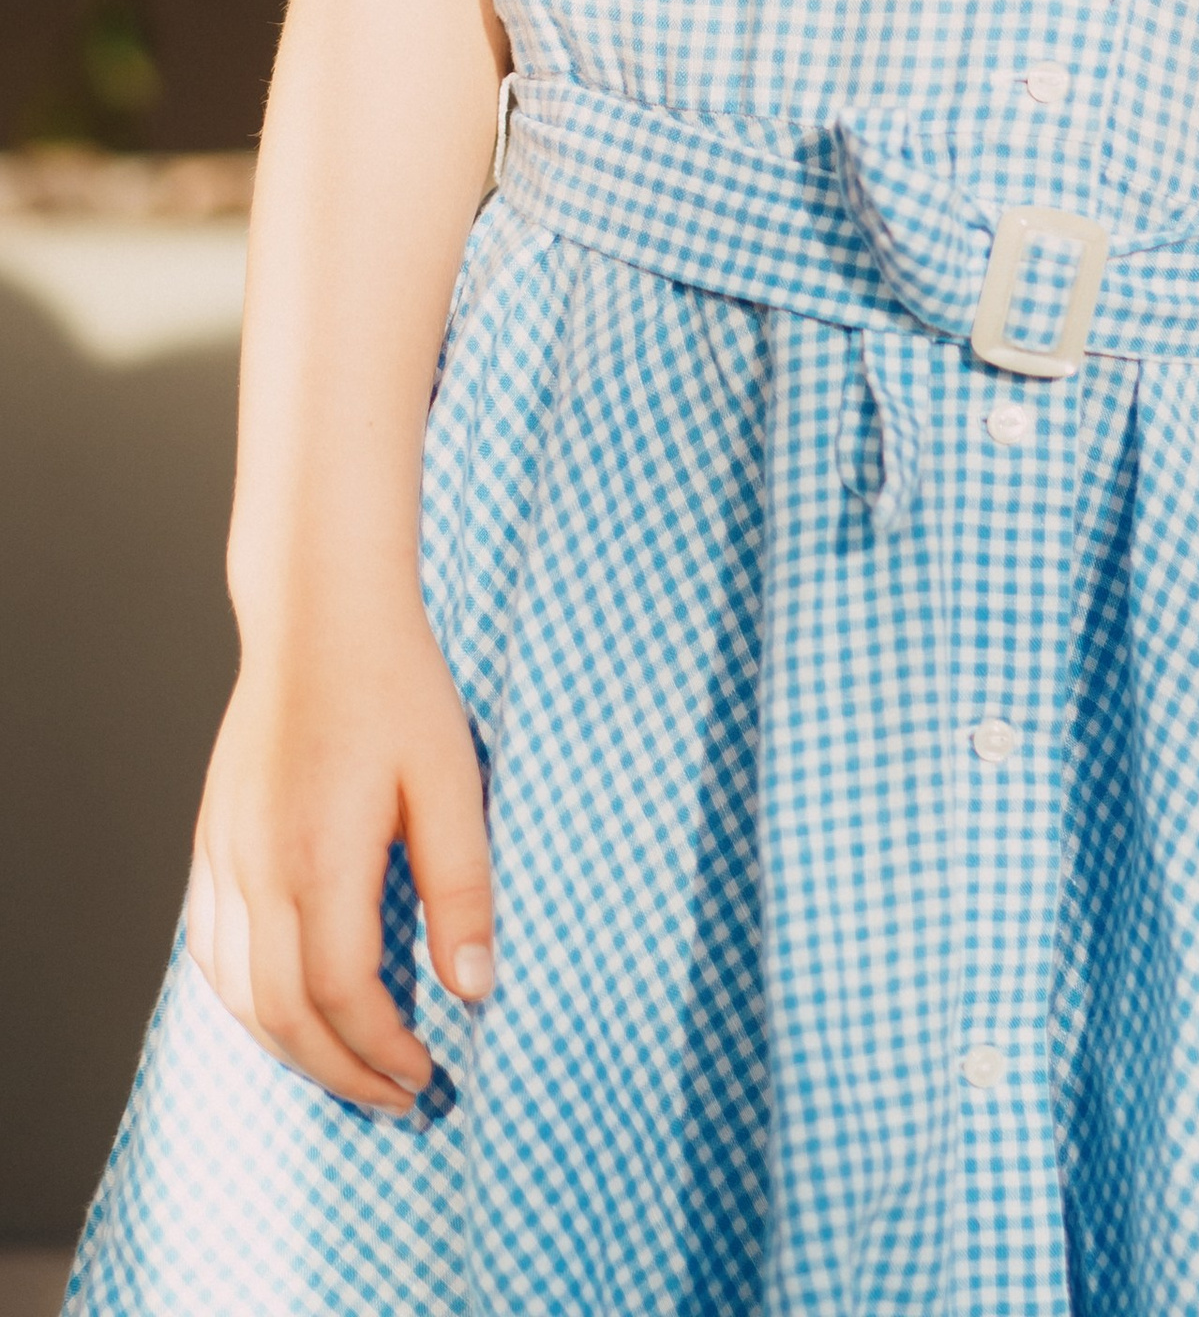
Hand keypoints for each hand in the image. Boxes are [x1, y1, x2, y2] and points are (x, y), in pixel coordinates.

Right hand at [186, 592, 493, 1112]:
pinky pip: (212, 951)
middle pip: (282, 1013)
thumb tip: (473, 988)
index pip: (339, 994)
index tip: (428, 1071)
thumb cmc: (398, 688)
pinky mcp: (212, 841)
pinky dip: (246, 1002)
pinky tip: (287, 1011)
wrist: (321, 616)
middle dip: (340, 1071)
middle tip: (398, 1095)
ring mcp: (225, 855)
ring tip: (351, 1068)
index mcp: (321, 855)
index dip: (381, 1049)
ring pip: (237, 993)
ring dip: (291, 1048)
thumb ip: (463, 886)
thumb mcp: (454, 780)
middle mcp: (258, 867)